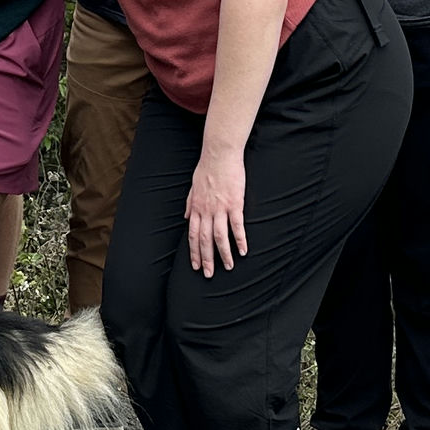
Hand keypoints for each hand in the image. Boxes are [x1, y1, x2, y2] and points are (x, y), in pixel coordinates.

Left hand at [185, 150, 248, 274]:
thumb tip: (186, 218)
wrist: (219, 155)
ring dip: (223, 254)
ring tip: (229, 267)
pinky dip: (240, 239)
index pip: (193, 235)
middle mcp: (206, 211)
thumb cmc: (206, 169)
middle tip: (208, 274)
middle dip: (206, 259)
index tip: (195, 266)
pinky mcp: (235, 204)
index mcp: (196, 209)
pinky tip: (243, 250)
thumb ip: (190, 204)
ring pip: (220, 236)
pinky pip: (237, 225)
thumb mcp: (193, 187)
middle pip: (205, 240)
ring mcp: (220, 208)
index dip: (194, 252)